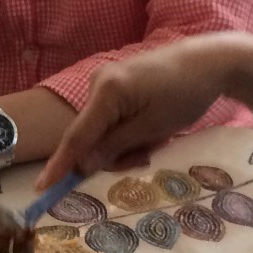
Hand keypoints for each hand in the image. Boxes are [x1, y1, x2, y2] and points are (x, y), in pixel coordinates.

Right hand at [36, 34, 238, 189]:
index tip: (42, 189)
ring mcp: (105, 82)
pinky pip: (111, 120)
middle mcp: (97, 83)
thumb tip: (83, 166)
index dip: (60, 166)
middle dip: (113, 154)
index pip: (77, 136)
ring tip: (157, 139)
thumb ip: (115, 146)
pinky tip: (152, 129)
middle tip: (147, 157)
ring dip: (125, 144)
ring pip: (102, 131)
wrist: (210, 62)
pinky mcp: (116, 84)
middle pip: (90, 136)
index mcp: (106, 91)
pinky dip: (127, 132)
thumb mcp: (153, 128)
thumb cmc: (185, 94)